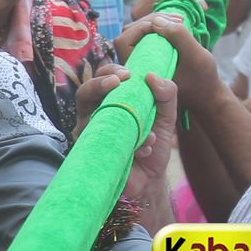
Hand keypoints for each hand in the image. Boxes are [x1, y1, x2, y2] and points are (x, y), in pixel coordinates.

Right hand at [74, 64, 177, 204]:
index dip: (110, 72)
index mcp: (110, 103)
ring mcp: (90, 137)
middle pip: (83, 94)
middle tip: (118, 81)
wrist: (151, 178)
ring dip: (118, 118)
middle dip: (97, 84)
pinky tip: (145, 149)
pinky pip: (103, 145)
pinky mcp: (92, 155)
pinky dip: (131, 146)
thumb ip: (167, 95)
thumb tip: (151, 75)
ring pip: (86, 119)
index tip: (127, 73)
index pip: (101, 80)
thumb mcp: (166, 117)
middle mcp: (94, 117)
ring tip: (147, 131)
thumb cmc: (152, 144)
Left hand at [115, 10, 220, 109]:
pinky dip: (161, 25)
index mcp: (138, 74)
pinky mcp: (151, 52)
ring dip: (157, 20)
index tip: (168, 24)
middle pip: (130, 32)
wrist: (204, 90)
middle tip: (178, 19)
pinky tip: (178, 23)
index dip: (142, 27)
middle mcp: (135, 65)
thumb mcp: (196, 57)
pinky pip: (148, 32)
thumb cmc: (200, 77)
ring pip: (139, 29)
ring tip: (180, 21)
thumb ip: (178, 37)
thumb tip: (156, 21)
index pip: (123, 42)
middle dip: (152, 20)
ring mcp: (142, 58)